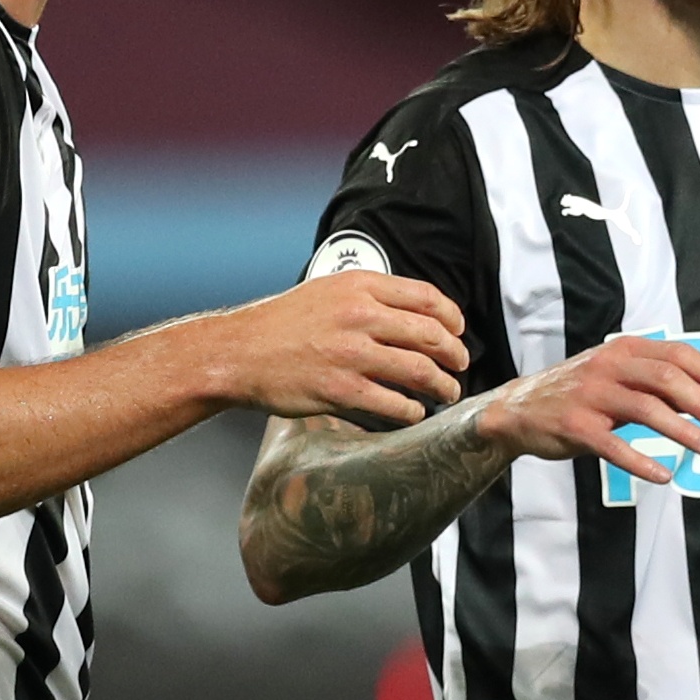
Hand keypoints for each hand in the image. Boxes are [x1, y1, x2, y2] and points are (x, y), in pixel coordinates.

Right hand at [224, 270, 467, 424]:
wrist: (239, 353)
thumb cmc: (282, 324)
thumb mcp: (327, 291)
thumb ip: (369, 297)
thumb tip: (414, 314)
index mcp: (359, 287)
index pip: (427, 297)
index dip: (452, 318)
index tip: (458, 331)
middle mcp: (359, 316)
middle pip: (431, 335)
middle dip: (455, 354)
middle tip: (460, 365)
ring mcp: (351, 355)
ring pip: (420, 371)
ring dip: (442, 385)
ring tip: (447, 391)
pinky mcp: (342, 390)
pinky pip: (394, 404)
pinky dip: (412, 411)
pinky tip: (413, 411)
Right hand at [470, 335, 699, 486]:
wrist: (518, 409)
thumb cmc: (579, 393)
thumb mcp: (616, 375)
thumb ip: (655, 382)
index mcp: (623, 349)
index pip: (676, 354)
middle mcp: (608, 366)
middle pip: (667, 378)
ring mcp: (591, 396)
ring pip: (647, 410)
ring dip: (684, 431)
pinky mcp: (576, 427)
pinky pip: (615, 446)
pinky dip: (642, 462)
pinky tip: (664, 475)